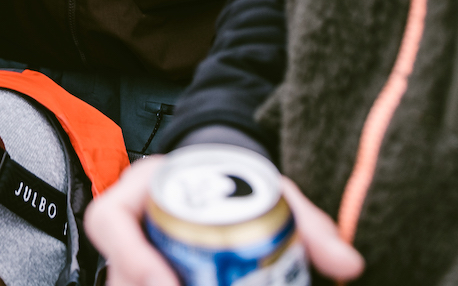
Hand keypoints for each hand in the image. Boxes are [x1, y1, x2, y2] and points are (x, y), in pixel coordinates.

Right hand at [85, 155, 362, 285]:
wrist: (231, 184)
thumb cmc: (240, 182)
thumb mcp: (273, 190)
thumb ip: (309, 225)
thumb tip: (348, 265)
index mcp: (142, 189)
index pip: (109, 221)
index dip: (130, 257)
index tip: (166, 284)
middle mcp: (129, 228)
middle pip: (114, 273)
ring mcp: (135, 258)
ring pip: (125, 284)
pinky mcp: (150, 276)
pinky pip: (145, 285)